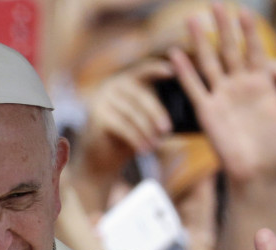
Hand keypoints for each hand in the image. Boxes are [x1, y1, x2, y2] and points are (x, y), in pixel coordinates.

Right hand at [77, 58, 173, 173]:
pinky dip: (136, 140)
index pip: (143, 71)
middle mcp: (112, 85)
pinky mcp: (97, 116)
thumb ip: (153, 109)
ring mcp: (103, 99)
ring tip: (155, 146)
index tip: (172, 71)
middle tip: (167, 130)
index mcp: (126, 80)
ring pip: (133, 114)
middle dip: (156, 113)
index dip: (157, 69)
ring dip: (147, 132)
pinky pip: (123, 127)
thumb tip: (177, 113)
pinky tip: (144, 150)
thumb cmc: (127, 135)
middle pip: (140, 96)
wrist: (99, 154)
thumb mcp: (141, 118)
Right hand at [168, 3, 275, 183]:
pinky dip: (185, 72)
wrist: (259, 173)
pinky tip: (176, 54)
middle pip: (230, 49)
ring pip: (210, 63)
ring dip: (201, 41)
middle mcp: (240, 85)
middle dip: (223, 26)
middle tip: (215, 2)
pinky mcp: (208, 112)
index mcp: (263, 82)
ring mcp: (222, 97)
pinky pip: (195, 88)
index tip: (244, 11)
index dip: (250, 31)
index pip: (255, 49)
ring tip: (191, 19)